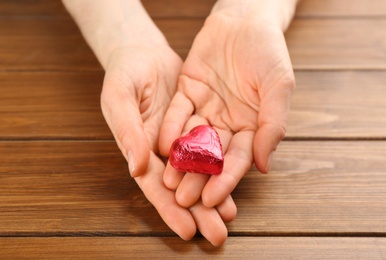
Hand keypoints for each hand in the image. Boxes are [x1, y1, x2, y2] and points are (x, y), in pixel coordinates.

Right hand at [101, 45, 234, 245]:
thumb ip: (127, 132)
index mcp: (139, 149)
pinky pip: (210, 147)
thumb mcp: (119, 97)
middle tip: (218, 235)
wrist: (143, 52)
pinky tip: (233, 179)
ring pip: (199, 172)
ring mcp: (180, 140)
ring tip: (230, 216)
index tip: (188, 230)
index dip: (170, 209)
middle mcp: (160, 152)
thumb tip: (137, 167)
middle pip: (180, 187)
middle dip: (198, 212)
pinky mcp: (195, 125)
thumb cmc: (124, 74)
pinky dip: (221, 164)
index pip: (155, 186)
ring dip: (214, 194)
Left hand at [159, 9, 294, 208]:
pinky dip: (170, 129)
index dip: (225, 179)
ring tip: (168, 180)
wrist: (244, 19)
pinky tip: (162, 145)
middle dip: (198, 177)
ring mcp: (206, 109)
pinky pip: (178, 114)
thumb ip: (273, 125)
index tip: (212, 198)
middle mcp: (227, 123)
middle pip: (211, 156)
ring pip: (191, 139)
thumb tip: (264, 166)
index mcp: (252, 126)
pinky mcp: (188, 93)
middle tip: (183, 199)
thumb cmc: (268, 51)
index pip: (238, 159)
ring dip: (180, 160)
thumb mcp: (279, 86)